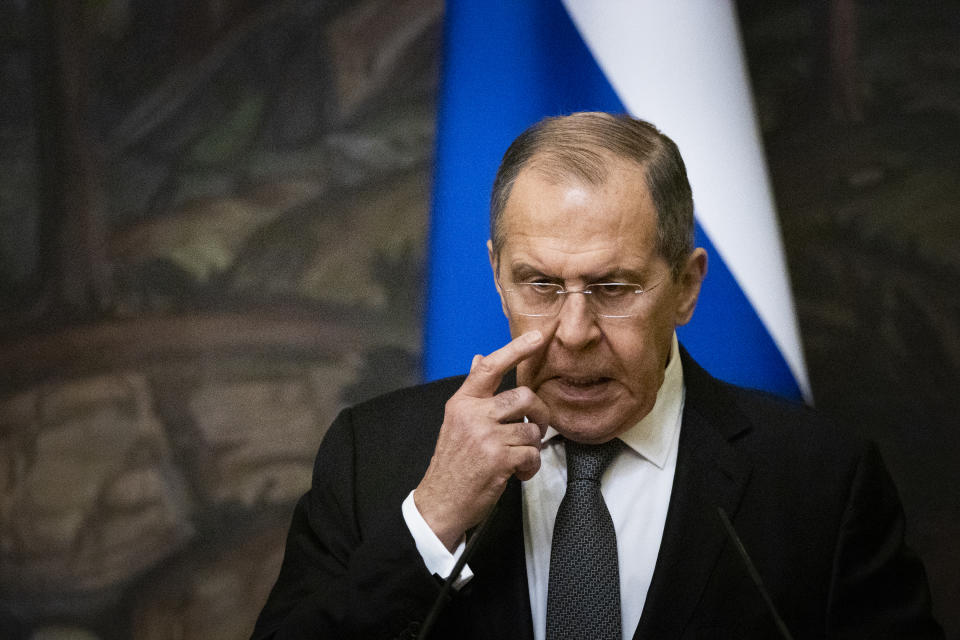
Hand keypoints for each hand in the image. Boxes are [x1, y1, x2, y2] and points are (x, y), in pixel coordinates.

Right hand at [414, 330, 551, 550]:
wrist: (440, 501)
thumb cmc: (452, 462)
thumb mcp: (456, 421)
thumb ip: (473, 392)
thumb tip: (479, 359)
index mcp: (463, 402)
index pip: (491, 367)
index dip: (517, 349)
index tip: (538, 336)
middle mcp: (474, 414)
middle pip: (525, 396)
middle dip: (540, 414)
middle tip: (537, 428)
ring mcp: (486, 436)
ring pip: (532, 429)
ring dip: (532, 447)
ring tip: (518, 458)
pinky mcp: (499, 458)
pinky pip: (532, 454)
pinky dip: (530, 468)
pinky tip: (517, 474)